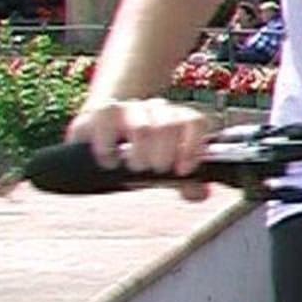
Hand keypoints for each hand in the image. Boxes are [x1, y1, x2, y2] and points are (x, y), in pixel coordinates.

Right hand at [64, 99, 218, 196]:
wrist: (108, 140)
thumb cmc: (145, 156)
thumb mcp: (169, 171)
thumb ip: (189, 183)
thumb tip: (199, 193)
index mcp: (179, 119)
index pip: (195, 121)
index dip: (192, 147)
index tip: (183, 171)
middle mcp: (157, 109)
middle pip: (169, 125)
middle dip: (163, 156)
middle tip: (155, 170)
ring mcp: (131, 107)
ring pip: (142, 127)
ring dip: (140, 153)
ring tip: (136, 167)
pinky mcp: (103, 112)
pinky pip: (107, 120)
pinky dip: (109, 146)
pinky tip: (110, 162)